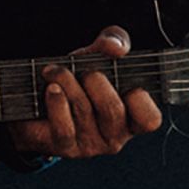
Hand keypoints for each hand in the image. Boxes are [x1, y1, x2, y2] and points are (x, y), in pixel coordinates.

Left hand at [4, 26, 163, 158]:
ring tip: (55, 71)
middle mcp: (115, 136)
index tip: (129, 84)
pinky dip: (56, 102)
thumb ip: (114, 41)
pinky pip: (64, 127)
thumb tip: (115, 47)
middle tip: (85, 71)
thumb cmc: (79, 79)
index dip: (142, 100)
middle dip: (96, 81)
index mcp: (132, 117)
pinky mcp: (65, 148)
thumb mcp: (98, 56)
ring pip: (84, 112)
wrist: (38, 100)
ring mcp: (90, 145)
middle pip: (113, 111)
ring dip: (68, 83)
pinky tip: (51, 88)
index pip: (150, 119)